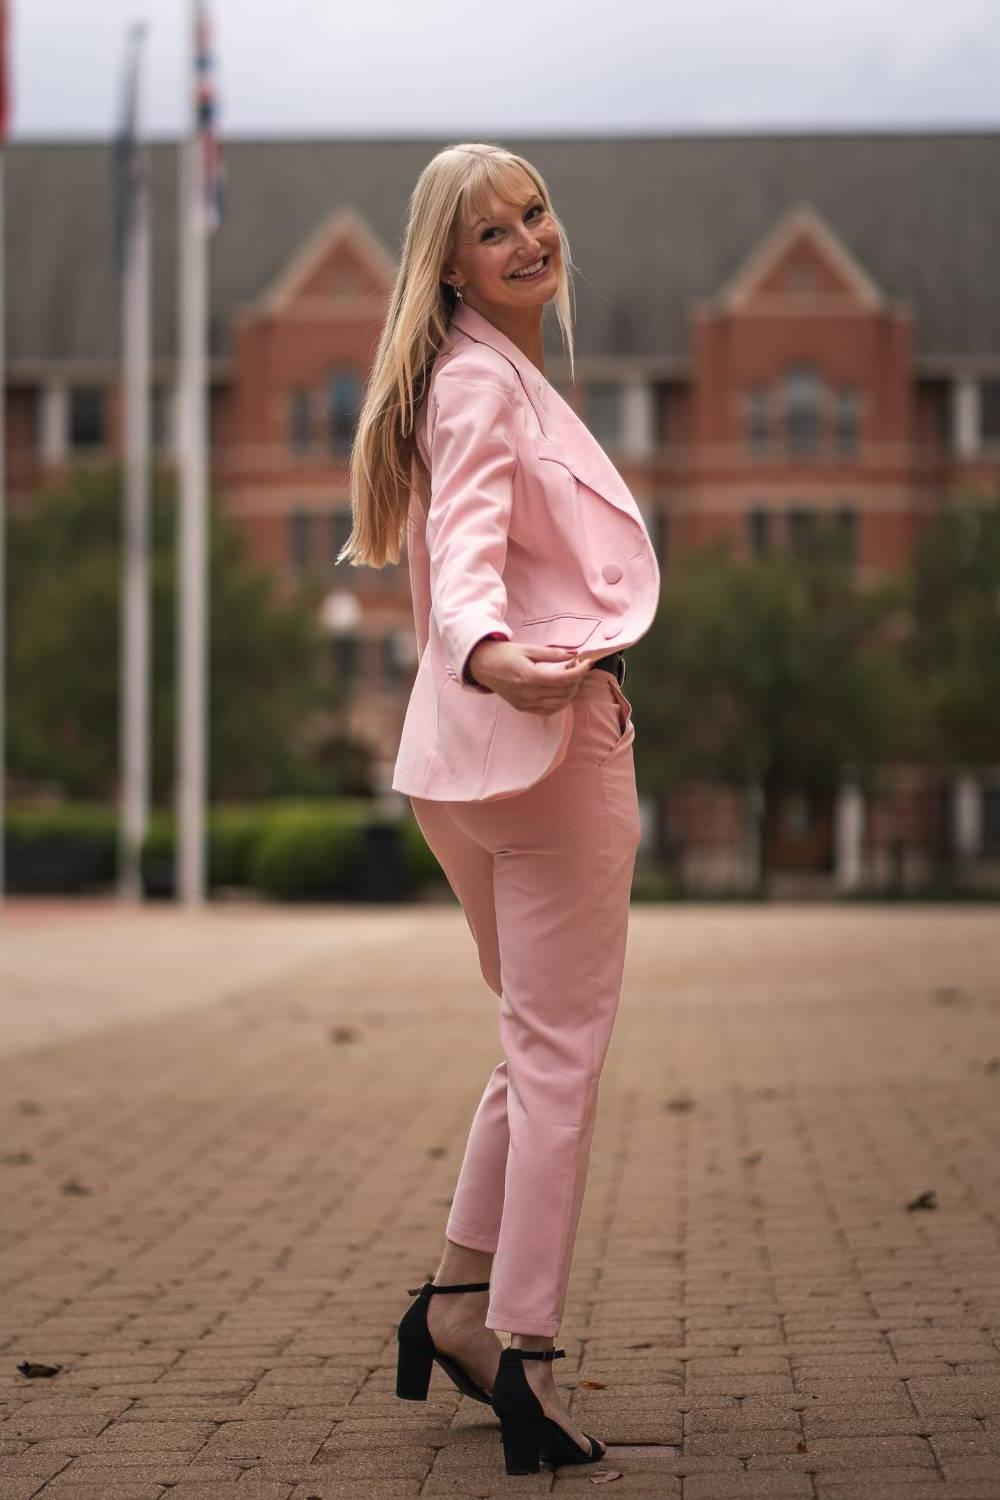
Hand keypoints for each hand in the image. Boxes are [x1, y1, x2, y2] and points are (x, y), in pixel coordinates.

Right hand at [468, 640, 592, 715]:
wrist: (482, 666)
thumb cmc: (504, 654)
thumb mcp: (528, 649)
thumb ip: (552, 653)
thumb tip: (573, 654)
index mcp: (529, 677)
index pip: (564, 679)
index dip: (580, 671)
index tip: (588, 662)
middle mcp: (528, 694)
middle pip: (564, 692)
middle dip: (577, 679)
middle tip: (577, 665)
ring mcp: (525, 703)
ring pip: (559, 703)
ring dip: (570, 691)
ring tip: (570, 676)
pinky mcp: (523, 708)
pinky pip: (549, 710)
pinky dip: (560, 702)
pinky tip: (562, 690)